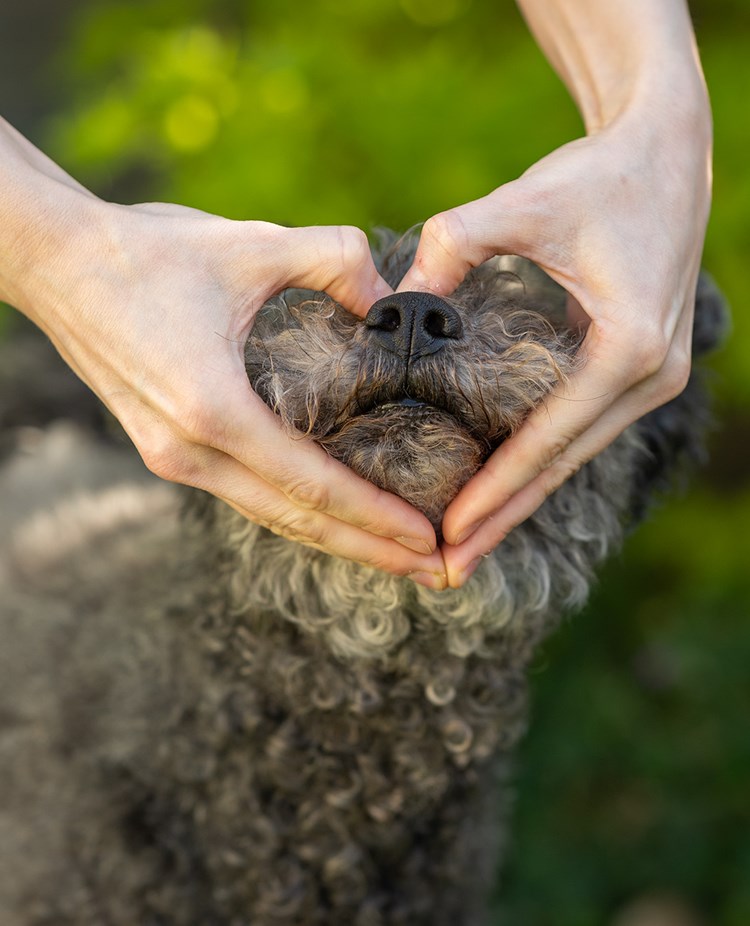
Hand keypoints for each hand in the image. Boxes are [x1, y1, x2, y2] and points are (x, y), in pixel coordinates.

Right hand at [5, 192, 445, 584]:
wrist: (55, 262)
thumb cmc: (145, 253)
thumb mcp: (250, 243)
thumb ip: (334, 260)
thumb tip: (392, 296)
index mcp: (214, 411)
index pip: (313, 486)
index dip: (375, 518)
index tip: (427, 540)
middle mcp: (190, 451)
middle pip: (296, 521)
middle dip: (370, 550)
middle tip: (433, 571)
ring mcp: (172, 457)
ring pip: (270, 515)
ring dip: (335, 539)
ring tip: (394, 557)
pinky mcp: (166, 448)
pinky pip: (245, 493)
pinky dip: (295, 512)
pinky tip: (330, 517)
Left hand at [398, 100, 711, 586]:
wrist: (668, 151)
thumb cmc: (596, 176)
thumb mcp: (520, 203)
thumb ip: (452, 244)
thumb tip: (393, 301)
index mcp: (627, 345)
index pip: (547, 438)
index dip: (493, 489)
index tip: (446, 533)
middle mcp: (651, 376)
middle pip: (562, 466)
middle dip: (501, 519)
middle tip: (445, 569)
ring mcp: (653, 379)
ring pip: (573, 458)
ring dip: (519, 503)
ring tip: (466, 547)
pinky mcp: (640, 372)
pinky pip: (580, 432)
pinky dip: (538, 466)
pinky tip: (500, 494)